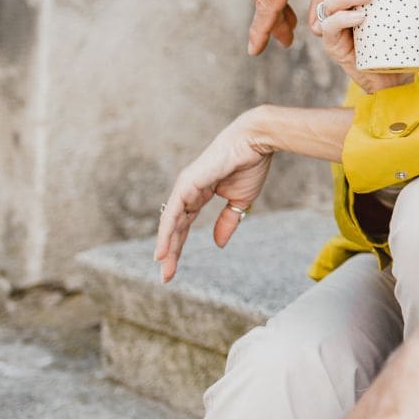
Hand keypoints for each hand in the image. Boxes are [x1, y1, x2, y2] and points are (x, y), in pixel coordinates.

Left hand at [155, 108, 276, 281]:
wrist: (255, 142)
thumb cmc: (251, 165)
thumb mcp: (240, 201)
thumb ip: (227, 222)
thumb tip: (217, 244)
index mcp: (199, 194)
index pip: (184, 225)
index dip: (179, 246)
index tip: (174, 268)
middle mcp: (187, 191)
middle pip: (174, 227)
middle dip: (171, 252)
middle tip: (166, 276)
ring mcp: (185, 187)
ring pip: (170, 222)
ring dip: (166, 246)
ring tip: (162, 267)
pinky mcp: (187, 184)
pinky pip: (173, 213)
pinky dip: (166, 232)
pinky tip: (162, 250)